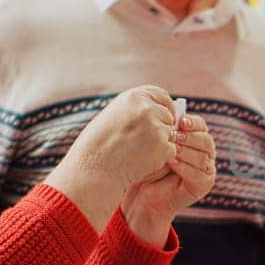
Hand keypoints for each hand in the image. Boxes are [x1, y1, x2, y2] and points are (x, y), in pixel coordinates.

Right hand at [46, 86, 176, 230]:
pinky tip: (142, 161)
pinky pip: (171, 150)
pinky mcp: (162, 146)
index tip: (167, 115)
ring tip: (137, 152)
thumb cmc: (98, 145)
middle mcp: (146, 108)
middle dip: (162, 128)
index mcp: (133, 97)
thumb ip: (136, 110)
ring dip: (160, 144)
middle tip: (145, 142)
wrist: (93, 169)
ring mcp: (156, 127)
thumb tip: (160, 110)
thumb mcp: (113, 115)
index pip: (161, 95)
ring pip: (171, 135)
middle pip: (168, 116)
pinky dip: (161, 157)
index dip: (166, 106)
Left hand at [121, 114, 216, 245]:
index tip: (180, 121)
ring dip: (187, 151)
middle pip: (206, 140)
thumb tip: (167, 110)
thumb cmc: (146, 164)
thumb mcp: (155, 143)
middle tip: (175, 136)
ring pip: (204, 156)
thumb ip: (164, 129)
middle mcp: (204, 153)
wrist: (140, 192)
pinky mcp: (203, 185)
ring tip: (171, 149)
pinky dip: (185, 166)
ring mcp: (205, 170)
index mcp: (195, 139)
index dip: (193, 122)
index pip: (201, 126)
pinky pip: (199, 173)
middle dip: (191, 137)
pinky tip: (172, 162)